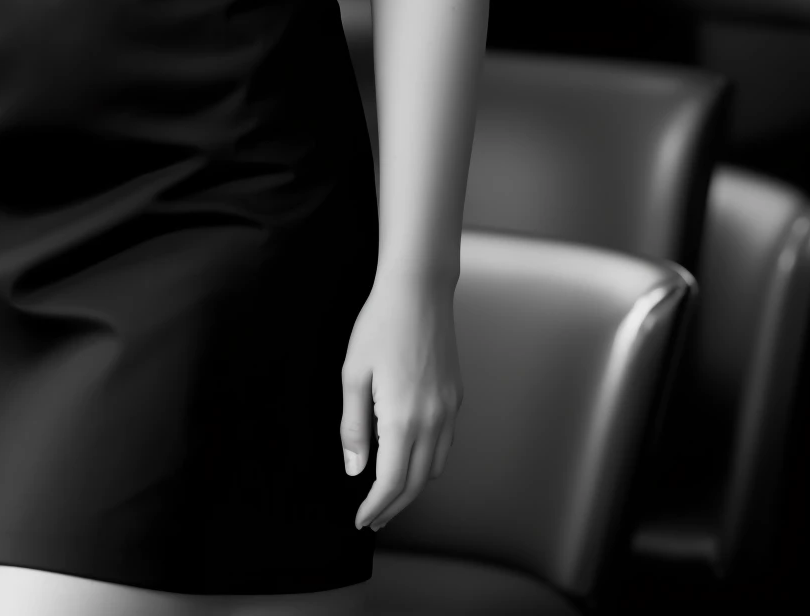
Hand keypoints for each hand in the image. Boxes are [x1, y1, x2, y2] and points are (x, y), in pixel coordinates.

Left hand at [341, 274, 461, 532]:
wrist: (419, 290)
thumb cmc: (381, 324)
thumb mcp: (353, 373)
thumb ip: (353, 426)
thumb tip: (354, 468)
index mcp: (403, 418)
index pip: (391, 483)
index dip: (375, 507)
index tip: (360, 519)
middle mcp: (432, 420)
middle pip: (415, 484)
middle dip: (393, 507)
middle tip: (373, 519)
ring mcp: (449, 410)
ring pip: (434, 468)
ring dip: (412, 487)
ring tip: (389, 492)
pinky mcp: (456, 397)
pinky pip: (445, 444)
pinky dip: (427, 462)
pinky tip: (410, 456)